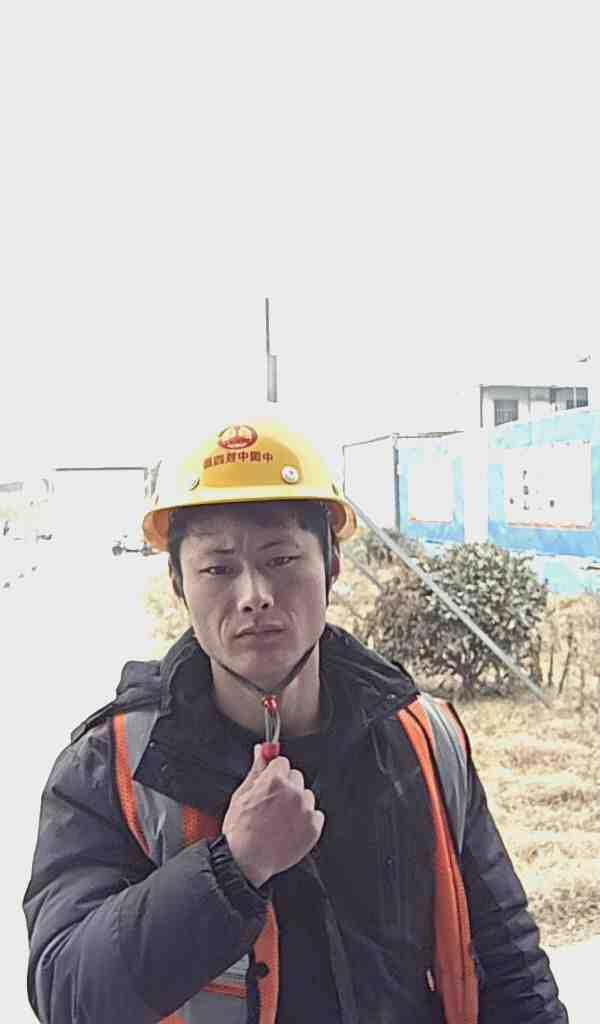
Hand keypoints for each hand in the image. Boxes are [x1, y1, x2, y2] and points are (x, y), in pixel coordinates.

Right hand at [222, 744, 324, 887]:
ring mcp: (306, 810)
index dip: (274, 774)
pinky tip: (290, 829)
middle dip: (286, 786)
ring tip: (280, 820)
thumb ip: (256, 769)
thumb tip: (261, 750)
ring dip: (297, 803)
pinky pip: (316, 815)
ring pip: (306, 796)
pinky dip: (306, 820)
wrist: (246, 861)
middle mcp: (294, 792)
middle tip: (272, 805)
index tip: (269, 785)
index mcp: (275, 780)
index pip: (282, 762)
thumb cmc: (240, 830)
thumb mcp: (242, 795)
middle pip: (296, 777)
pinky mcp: (314, 828)